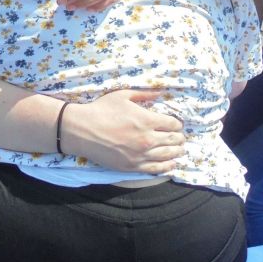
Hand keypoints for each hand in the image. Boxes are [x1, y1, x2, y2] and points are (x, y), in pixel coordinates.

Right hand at [60, 90, 184, 172]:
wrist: (82, 130)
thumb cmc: (101, 110)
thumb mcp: (123, 95)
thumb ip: (144, 94)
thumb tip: (161, 92)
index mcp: (146, 120)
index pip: (173, 124)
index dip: (177, 124)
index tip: (176, 124)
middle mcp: (147, 139)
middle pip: (174, 140)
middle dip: (179, 138)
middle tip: (180, 137)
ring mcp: (141, 155)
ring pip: (168, 155)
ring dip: (177, 152)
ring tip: (179, 150)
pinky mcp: (133, 166)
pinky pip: (157, 169)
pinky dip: (167, 166)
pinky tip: (171, 164)